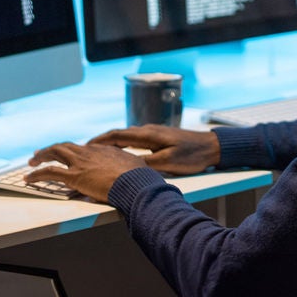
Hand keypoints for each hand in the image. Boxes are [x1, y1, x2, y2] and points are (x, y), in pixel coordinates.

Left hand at [25, 143, 143, 201]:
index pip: (83, 148)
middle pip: (65, 146)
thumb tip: (135, 174)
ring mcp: (80, 162)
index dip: (72, 151)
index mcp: (103, 150)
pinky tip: (28, 179)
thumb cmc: (140, 179)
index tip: (67, 155)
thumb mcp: (136, 167)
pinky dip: (36, 174)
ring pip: (54, 152)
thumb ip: (130, 168)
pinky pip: (49, 172)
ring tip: (32, 162)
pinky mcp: (74, 176)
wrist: (135, 183)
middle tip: (41, 154)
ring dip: (41, 156)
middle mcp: (89, 152)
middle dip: (51, 149)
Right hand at [88, 125, 220, 176]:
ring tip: (98, 151)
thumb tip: (126, 166)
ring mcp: (154, 132)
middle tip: (85, 149)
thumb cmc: (192, 155)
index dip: (100, 141)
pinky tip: (121, 151)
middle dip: (101, 141)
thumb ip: (148, 164)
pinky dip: (123, 143)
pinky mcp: (159, 137)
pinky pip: (135, 138)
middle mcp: (149, 130)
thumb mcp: (170, 162)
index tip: (85, 146)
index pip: (118, 135)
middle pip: (119, 133)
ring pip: (126, 135)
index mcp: (149, 135)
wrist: (211, 146)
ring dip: (111, 142)